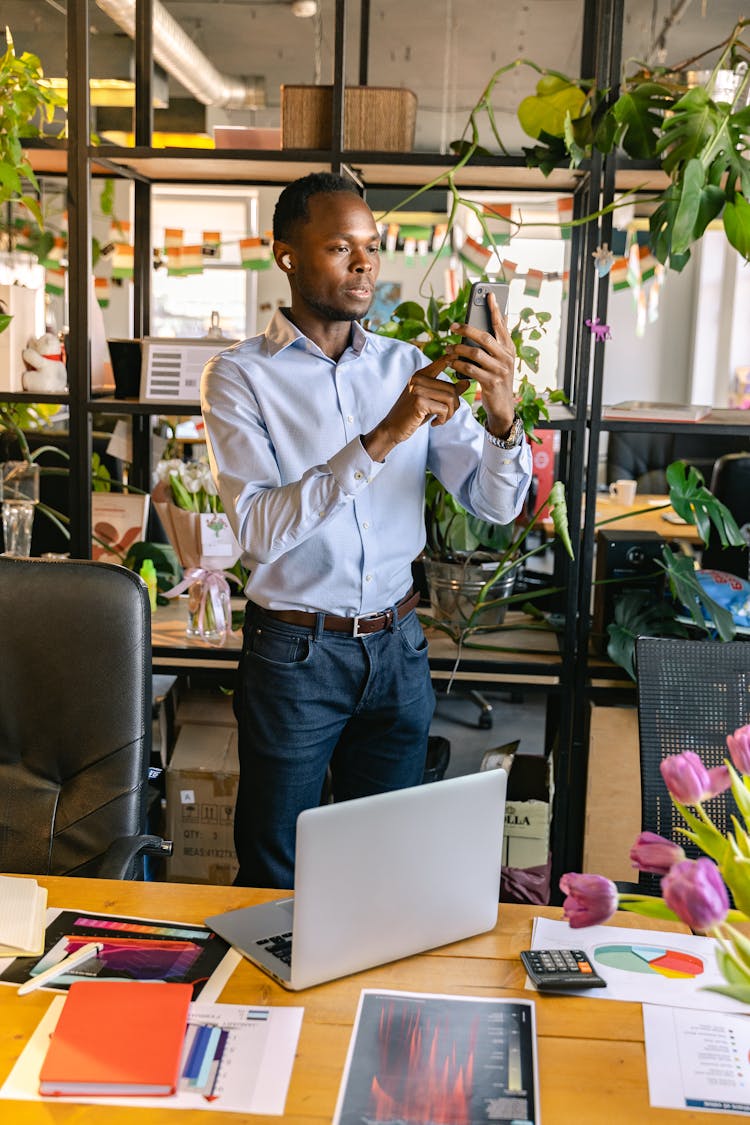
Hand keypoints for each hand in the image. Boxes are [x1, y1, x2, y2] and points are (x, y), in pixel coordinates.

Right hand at [362, 354, 469, 461]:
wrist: (393, 428)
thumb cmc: (413, 414)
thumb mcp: (431, 401)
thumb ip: (447, 391)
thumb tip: (467, 382)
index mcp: (420, 376)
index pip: (441, 362)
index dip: (452, 357)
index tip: (458, 354)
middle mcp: (418, 379)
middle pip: (451, 388)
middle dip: (454, 405)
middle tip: (446, 416)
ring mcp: (418, 390)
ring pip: (450, 399)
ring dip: (450, 414)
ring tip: (441, 420)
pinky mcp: (419, 402)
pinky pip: (444, 409)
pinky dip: (443, 419)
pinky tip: (435, 423)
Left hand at [445, 291, 515, 436]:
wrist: (503, 407)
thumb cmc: (498, 380)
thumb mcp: (502, 360)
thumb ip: (499, 341)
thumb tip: (501, 316)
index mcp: (509, 348)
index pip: (501, 325)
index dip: (495, 309)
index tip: (489, 294)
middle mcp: (507, 357)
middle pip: (484, 337)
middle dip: (467, 329)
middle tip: (452, 325)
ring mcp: (500, 370)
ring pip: (476, 353)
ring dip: (458, 349)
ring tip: (448, 347)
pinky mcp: (491, 382)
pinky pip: (471, 370)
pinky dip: (459, 365)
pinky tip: (451, 362)